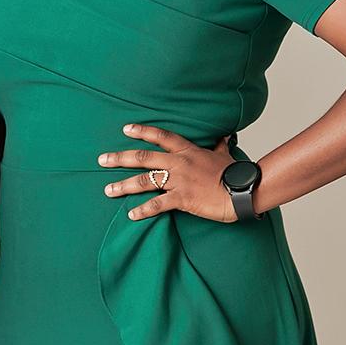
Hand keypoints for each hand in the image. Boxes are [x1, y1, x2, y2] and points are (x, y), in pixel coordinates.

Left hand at [98, 124, 236, 221]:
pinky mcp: (183, 198)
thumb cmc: (235, 174)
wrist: (244, 191)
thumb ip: (219, 145)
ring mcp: (179, 180)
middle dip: (120, 158)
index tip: (125, 129)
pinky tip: (131, 214)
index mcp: (187, 150)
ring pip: (145, 180)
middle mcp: (179, 163)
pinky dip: (143, 210)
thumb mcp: (224, 155)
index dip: (142, 131)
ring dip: (124, 185)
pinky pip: (157, 204)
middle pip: (143, 157)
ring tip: (108, 190)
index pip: (161, 136)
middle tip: (101, 160)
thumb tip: (224, 136)